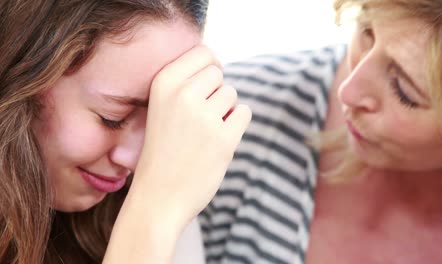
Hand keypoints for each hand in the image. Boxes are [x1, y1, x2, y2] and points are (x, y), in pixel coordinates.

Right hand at [130, 45, 250, 228]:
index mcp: (163, 83)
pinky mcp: (224, 138)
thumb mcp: (161, 108)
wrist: (158, 197)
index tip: (203, 88)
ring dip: (225, 111)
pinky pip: (244, 113)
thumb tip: (218, 67)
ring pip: (232, 94)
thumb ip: (185, 84)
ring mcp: (204, 116)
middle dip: (214, 93)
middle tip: (198, 119)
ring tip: (203, 134)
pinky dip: (236, 124)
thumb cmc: (162, 151)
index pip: (203, 53)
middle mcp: (183, 94)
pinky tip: (218, 140)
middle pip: (218, 74)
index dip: (209, 69)